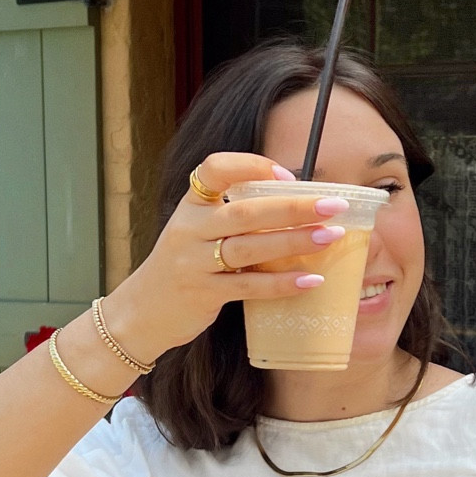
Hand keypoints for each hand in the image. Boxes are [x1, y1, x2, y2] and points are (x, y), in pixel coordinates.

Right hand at [99, 153, 348, 363]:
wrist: (142, 311)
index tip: (287, 175)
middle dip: (294, 207)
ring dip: (294, 241)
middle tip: (333, 205)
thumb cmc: (184, 266)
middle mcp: (190, 228)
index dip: (252, 165)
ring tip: (330, 237)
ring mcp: (193, 261)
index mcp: (192, 204)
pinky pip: (248, 286)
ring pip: (250, 247)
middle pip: (246, 211)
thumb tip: (297, 206)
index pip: (216, 168)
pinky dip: (281, 283)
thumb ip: (234, 216)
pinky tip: (310, 280)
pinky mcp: (202, 293)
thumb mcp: (197, 231)